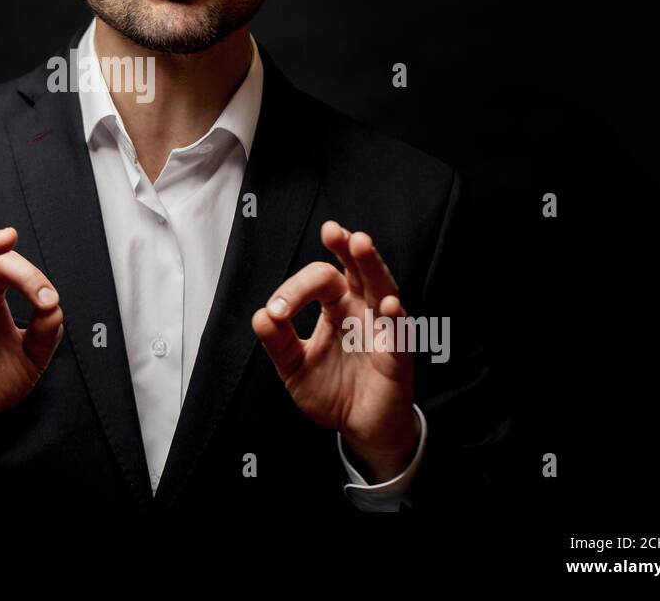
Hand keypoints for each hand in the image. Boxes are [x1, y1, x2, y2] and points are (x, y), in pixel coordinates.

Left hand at [251, 220, 418, 481]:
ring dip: (372, 266)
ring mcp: (384, 330)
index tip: (276, 311)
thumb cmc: (331, 390)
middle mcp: (362, 309)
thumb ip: (279, 342)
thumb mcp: (294, 367)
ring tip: (361, 243)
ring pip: (383, 288)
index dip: (295, 290)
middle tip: (334, 231)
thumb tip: (261, 316)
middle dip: (347, 248)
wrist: (358, 428)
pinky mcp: (398, 357)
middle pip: (358, 270)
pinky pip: (399, 334)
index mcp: (337, 306)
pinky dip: (394, 320)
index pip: (320, 280)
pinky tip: (389, 306)